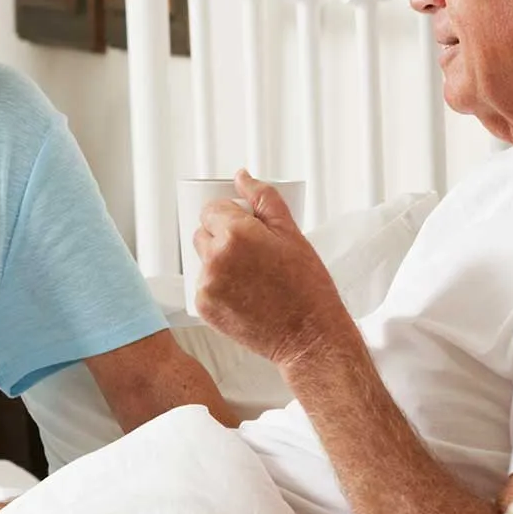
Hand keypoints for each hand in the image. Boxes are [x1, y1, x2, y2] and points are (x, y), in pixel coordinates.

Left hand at [191, 169, 351, 367]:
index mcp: (237, 234)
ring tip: (252, 278)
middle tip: (254, 255)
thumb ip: (264, 198)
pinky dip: (219, 288)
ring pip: (203, 260)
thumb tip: (242, 177)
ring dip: (220, 262)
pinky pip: (204, 286)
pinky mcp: (204, 308)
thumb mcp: (292, 233)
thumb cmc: (307, 287)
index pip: (212, 208)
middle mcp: (216, 258)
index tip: (248, 229)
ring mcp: (207, 285)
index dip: (230, 216)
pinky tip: (245, 295)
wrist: (309, 336)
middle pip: (203, 232)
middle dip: (223, 237)